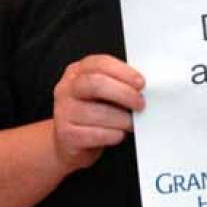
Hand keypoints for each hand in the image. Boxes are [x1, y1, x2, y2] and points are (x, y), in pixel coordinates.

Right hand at [51, 54, 145, 171]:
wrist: (69, 143)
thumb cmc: (92, 113)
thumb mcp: (101, 92)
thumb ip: (117, 83)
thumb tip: (143, 87)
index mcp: (77, 72)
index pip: (99, 63)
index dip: (123, 72)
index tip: (141, 83)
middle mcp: (66, 89)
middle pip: (96, 84)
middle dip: (124, 93)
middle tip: (140, 104)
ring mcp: (63, 112)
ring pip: (97, 112)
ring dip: (121, 119)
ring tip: (131, 123)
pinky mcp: (66, 135)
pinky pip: (95, 134)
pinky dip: (113, 135)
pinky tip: (118, 134)